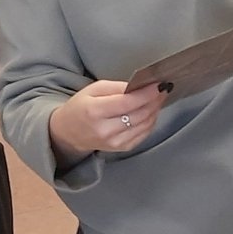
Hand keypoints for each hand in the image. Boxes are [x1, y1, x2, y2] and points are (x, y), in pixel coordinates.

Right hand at [48, 78, 166, 160]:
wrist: (69, 132)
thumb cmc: (81, 107)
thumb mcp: (93, 89)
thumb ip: (117, 87)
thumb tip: (140, 86)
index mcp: (95, 111)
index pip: (128, 103)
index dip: (147, 94)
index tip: (160, 85)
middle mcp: (105, 130)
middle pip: (139, 115)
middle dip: (154, 101)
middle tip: (163, 89)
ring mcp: (114, 142)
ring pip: (144, 125)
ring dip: (155, 111)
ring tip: (158, 99)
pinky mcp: (121, 148)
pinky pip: (143, 134)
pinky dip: (150, 122)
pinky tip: (151, 112)